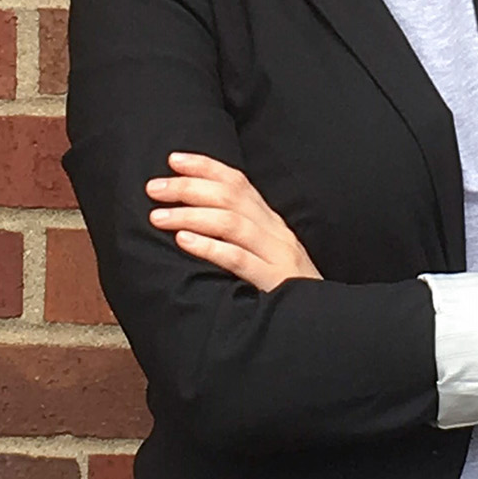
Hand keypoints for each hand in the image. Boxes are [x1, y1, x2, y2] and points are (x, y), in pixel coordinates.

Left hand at [146, 152, 321, 291]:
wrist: (324, 319)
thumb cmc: (287, 288)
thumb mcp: (268, 253)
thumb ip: (240, 234)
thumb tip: (196, 215)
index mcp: (271, 222)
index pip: (238, 182)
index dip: (205, 166)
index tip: (173, 159)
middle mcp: (275, 232)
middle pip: (230, 197)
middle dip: (188, 188)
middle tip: (153, 189)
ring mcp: (277, 255)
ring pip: (232, 224)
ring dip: (191, 215)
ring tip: (159, 217)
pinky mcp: (275, 282)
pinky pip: (238, 260)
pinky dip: (209, 247)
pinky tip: (184, 241)